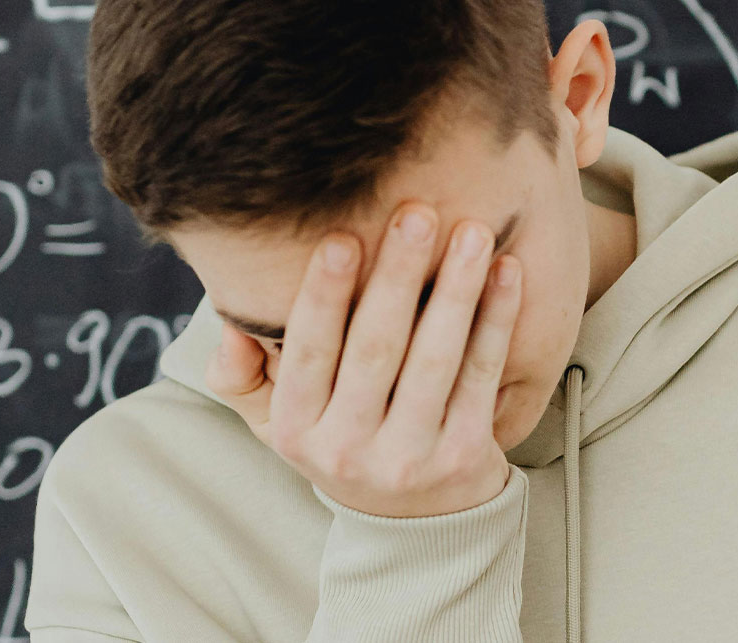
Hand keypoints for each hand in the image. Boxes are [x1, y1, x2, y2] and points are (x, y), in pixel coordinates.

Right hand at [204, 201, 521, 516]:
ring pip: (434, 360)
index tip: (341, 237)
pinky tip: (507, 272)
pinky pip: (482, 376)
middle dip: (397, 276)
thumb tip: (230, 331)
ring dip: (456, 290)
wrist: (416, 523)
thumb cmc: (346, 442)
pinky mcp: (464, 456)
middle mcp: (348, 451)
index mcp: (296, 431)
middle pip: (376, 350)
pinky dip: (496, 321)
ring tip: (471, 232)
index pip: (307, 353)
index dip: (323, 295)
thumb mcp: (279, 422)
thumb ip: (242, 376)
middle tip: (416, 214)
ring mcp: (411, 458)